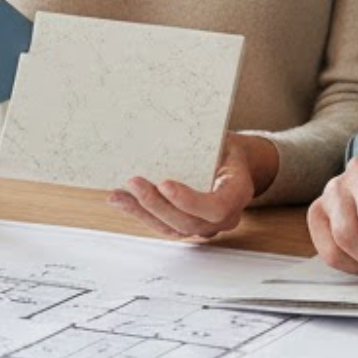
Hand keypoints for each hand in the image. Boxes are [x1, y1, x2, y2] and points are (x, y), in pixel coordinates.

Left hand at [108, 134, 277, 239]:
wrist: (233, 165)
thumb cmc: (226, 149)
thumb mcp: (222, 139)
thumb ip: (203, 142)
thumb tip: (169, 128)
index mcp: (238, 193)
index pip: (217, 207)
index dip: (190, 200)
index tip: (165, 184)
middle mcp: (224, 218)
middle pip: (188, 221)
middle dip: (157, 204)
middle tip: (134, 182)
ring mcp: (205, 226)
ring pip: (172, 228)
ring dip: (142, 211)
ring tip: (119, 195)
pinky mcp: (186, 227)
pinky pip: (162, 226)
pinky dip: (139, 213)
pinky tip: (121, 200)